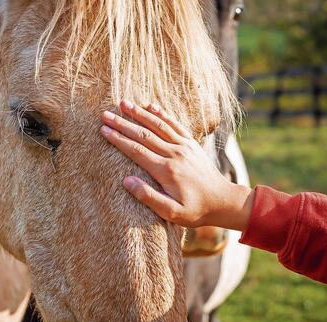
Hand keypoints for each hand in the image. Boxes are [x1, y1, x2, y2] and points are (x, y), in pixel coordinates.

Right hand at [100, 100, 253, 230]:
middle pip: (143, 135)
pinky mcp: (191, 143)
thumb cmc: (195, 210)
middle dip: (123, 123)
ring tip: (123, 103)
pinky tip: (151, 105)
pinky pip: (174, 125)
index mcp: (166, 170)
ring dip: (139, 113)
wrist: (223, 201)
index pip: (137, 151)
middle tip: (105, 114)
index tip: (104, 130)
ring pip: (158, 125)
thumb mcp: (171, 213)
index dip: (118, 139)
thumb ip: (148, 197)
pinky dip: (162, 114)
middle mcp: (174, 154)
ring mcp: (184, 146)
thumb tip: (126, 181)